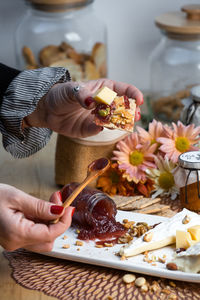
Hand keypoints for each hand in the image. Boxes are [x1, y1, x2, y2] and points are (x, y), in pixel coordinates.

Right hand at [0, 184, 73, 251]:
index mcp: (17, 234)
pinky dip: (41, 222)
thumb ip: (40, 206)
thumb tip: (60, 211)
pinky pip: (34, 234)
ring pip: (43, 238)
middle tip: (58, 200)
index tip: (69, 207)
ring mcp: (14, 242)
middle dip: (58, 220)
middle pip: (49, 239)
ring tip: (49, 201)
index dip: (64, 221)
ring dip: (50, 221)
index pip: (51, 234)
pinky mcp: (14, 238)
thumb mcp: (17, 197)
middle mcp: (16, 243)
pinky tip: (39, 208)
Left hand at [24, 78, 142, 138]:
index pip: (125, 90)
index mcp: (105, 89)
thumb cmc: (62, 94)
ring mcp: (99, 117)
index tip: (139, 100)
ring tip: (122, 123)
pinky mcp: (91, 129)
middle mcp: (105, 104)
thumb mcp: (71, 90)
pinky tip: (99, 126)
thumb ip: (82, 95)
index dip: (134, 94)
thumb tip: (91, 102)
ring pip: (114, 121)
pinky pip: (99, 130)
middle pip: (124, 108)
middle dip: (132, 112)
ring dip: (119, 123)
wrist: (48, 109)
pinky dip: (100, 129)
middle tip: (136, 117)